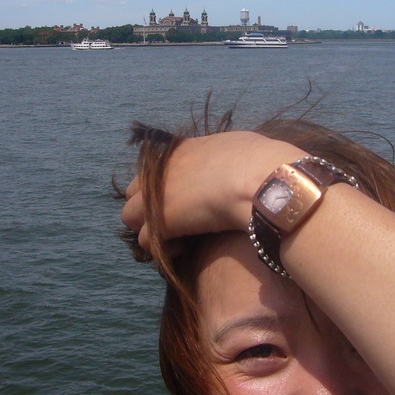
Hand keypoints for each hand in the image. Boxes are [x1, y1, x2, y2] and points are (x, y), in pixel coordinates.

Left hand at [121, 131, 303, 249]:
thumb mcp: (239, 146)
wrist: (263, 181)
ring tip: (179, 238)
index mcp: (179, 150)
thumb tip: (234, 160)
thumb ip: (223, 156)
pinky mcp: (158, 222)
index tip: (186, 201)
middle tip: (178, 221)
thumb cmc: (262, 163)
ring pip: (131, 217)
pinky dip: (161, 247)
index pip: (153, 170)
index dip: (165, 189)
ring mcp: (155, 195)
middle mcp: (160, 170)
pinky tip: (183, 248)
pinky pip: (145, 240)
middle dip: (151, 208)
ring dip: (152, 228)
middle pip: (134, 192)